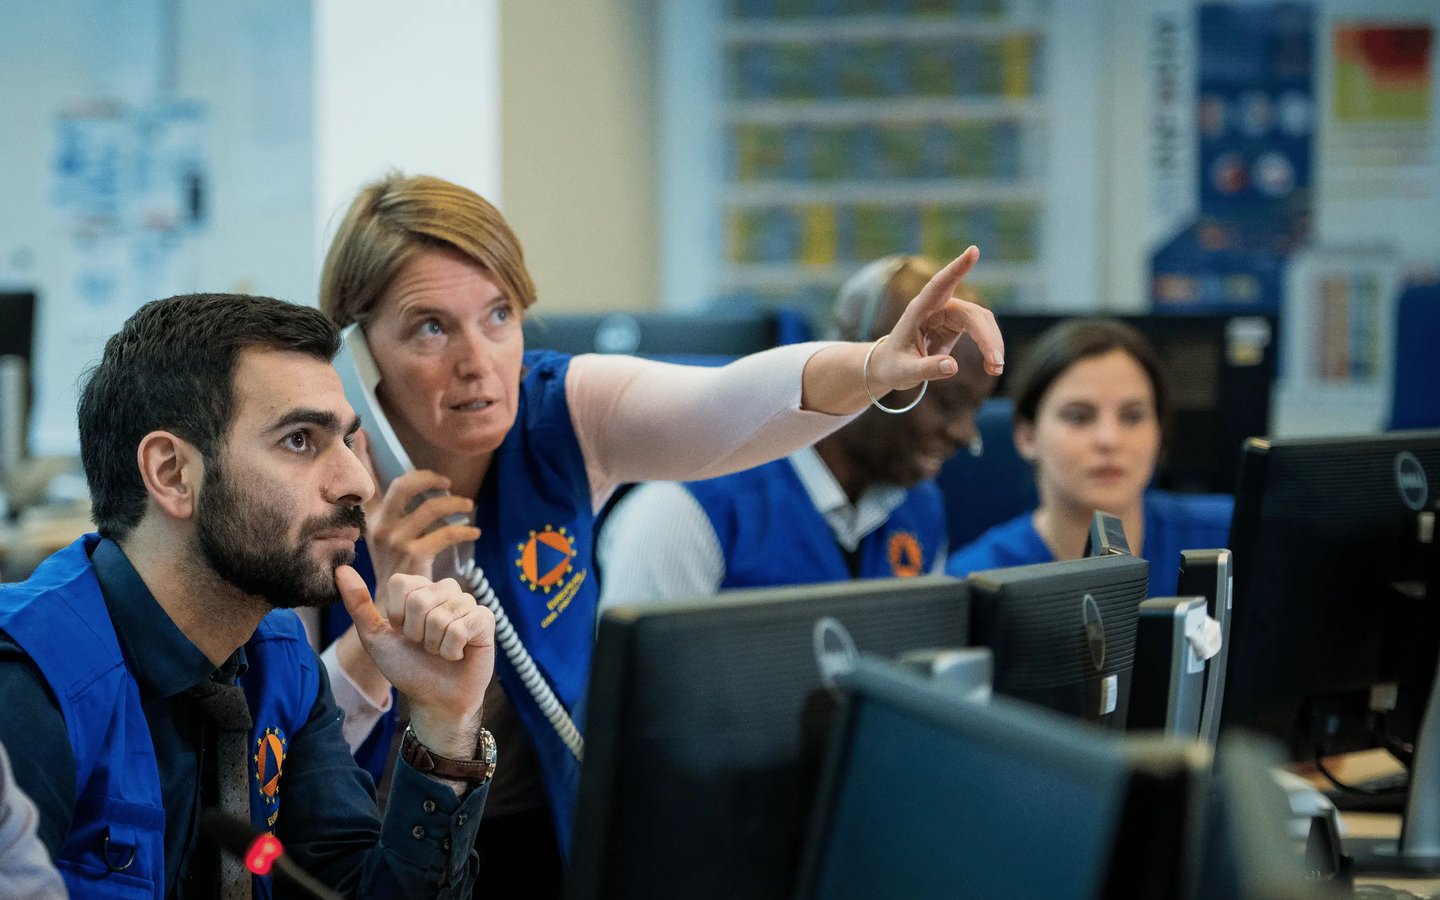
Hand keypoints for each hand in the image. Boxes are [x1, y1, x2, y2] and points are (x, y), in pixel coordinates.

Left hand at [336, 565, 493, 757]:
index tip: (403, 633)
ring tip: (441, 651)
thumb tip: (340, 570)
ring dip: (435, 645)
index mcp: (419, 589)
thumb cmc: (407, 667)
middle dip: (416, 634)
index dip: (397, 614)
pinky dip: (453, 649)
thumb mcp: (376, 637)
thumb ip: (359, 604)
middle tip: (424, 646)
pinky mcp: (485, 619)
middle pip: (420, 599)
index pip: (401, 583)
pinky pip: (462, 627)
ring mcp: (467, 603)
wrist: (435, 698)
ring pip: (441, 616)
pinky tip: (458, 654)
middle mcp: (444, 590)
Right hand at [351, 428, 480, 589]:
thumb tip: (407, 488)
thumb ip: (392, 514)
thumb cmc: (397, 573)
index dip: (361, 455)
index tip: (360, 431)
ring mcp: (395, 541)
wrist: (395, 613)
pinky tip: (474, 531)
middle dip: (429, 478)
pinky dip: (465, 530)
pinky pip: (446, 532)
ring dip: (456, 505)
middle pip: (404, 486)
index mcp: (370, 520)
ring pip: (432, 508)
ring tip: (468, 506)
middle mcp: (378, 527)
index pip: (365, 482)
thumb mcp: (386, 540)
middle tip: (446, 483)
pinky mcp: (415, 555)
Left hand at [866, 246, 1004, 392]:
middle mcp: (936, 307)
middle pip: (971, 314)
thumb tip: (953, 367)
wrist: (890, 366)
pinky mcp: (957, 323)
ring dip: (992, 343)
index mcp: (918, 310)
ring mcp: (949, 313)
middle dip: (987, 338)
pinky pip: (981, 330)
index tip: (973, 251)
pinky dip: (989, 346)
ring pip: (981, 321)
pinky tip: (992, 366)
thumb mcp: (905, 371)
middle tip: (996, 366)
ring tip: (995, 370)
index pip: (939, 285)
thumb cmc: (893, 365)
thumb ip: (926, 369)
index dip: (956, 268)